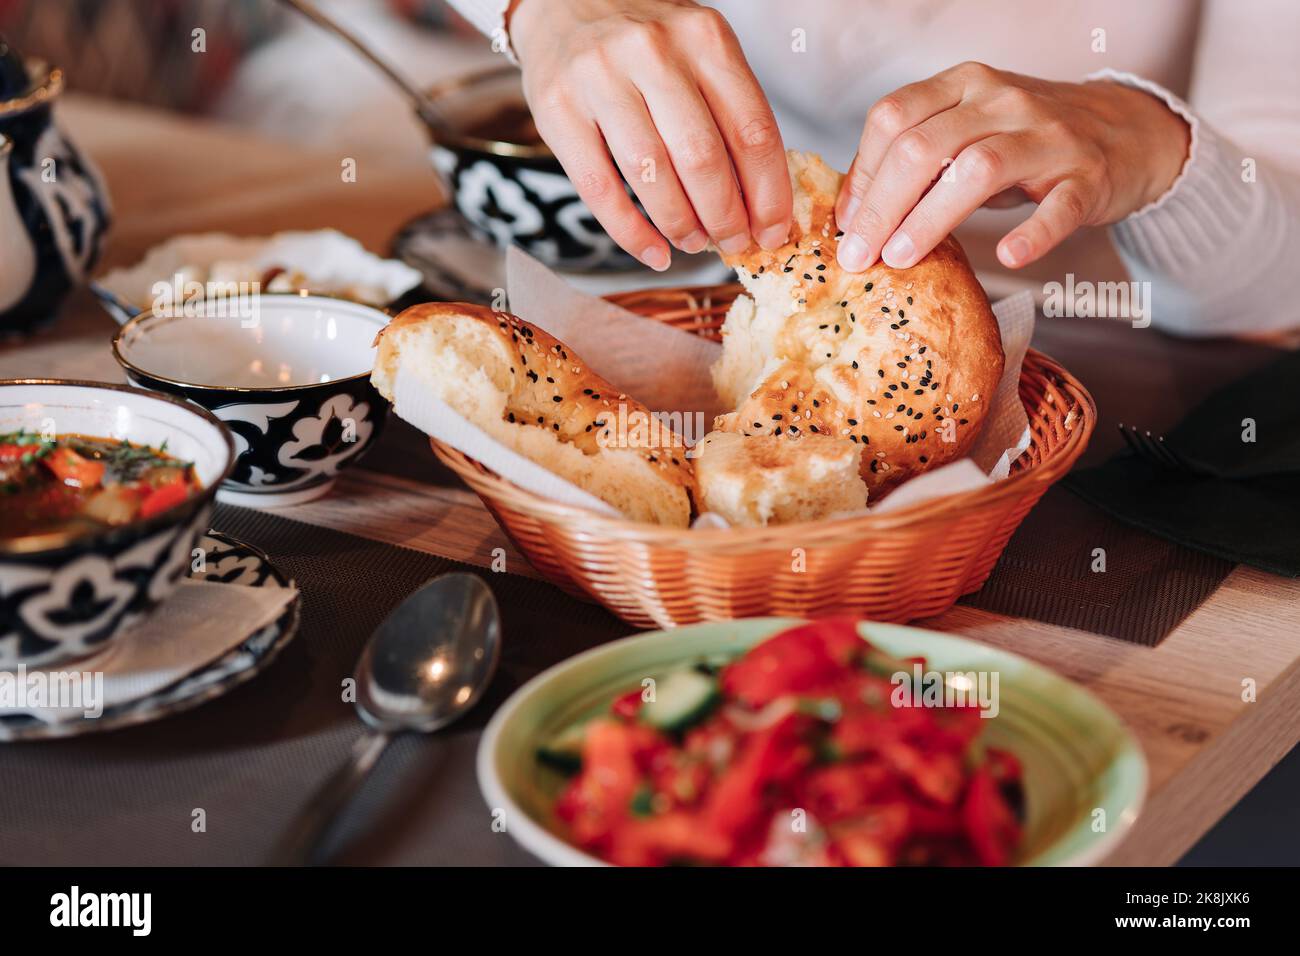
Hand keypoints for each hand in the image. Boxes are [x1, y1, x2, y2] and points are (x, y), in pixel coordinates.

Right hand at [508, 0, 791, 269]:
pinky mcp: (556, 109)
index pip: (752, 131)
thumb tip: (761, 204)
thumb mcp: (700, 53)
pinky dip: (632, 234)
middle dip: (726, 218)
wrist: (564, 2)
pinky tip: (654, 252)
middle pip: (702, 159)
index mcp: (704, 39)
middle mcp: (653, 52)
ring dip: (681, 226)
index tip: (773, 232)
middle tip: (733, 244)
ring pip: (651, 177)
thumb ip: (730, 113)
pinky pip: (599, 189)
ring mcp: (599, 78)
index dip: (769, 195)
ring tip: (694, 242)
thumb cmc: (647, 43)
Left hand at [833, 61, 1190, 272]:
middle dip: (881, 206)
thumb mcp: (967, 132)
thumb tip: (852, 213)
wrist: (1126, 133)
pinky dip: (1032, 233)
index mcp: (963, 84)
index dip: (861, 173)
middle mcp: (1002, 100)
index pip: (894, 117)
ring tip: (901, 258)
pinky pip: (1058, 205)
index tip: (845, 224)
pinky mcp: (1088, 175)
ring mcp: (1048, 136)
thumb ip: (916, 161)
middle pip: (924, 147)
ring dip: (930, 218)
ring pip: (977, 169)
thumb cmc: (1027, 142)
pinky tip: (1008, 256)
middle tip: (858, 256)